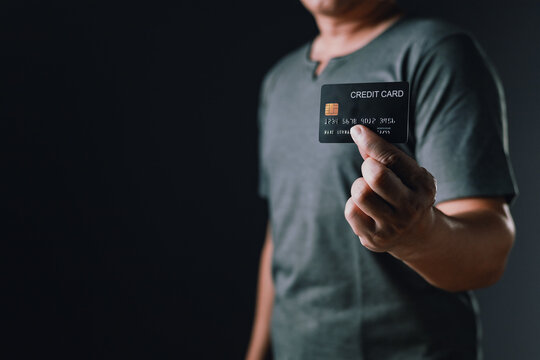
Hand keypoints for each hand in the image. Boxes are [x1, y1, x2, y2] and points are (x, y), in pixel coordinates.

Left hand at [344, 125, 437, 258]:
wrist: (418, 234)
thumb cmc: (407, 193)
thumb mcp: (408, 174)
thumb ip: (386, 156)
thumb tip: (359, 134)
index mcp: (423, 185)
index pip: (393, 159)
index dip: (372, 142)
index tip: (357, 130)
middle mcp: (410, 207)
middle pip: (376, 177)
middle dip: (368, 167)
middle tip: (370, 168)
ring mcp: (392, 226)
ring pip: (360, 193)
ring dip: (359, 186)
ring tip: (369, 190)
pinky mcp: (374, 238)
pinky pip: (351, 211)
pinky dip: (354, 204)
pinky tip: (365, 207)